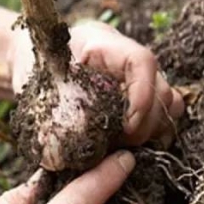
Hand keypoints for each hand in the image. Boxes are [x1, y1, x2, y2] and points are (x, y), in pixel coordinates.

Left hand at [8, 21, 183, 145]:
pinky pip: (162, 114)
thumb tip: (55, 158)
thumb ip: (46, 118)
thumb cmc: (34, 65)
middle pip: (162, 88)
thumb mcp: (35, 87)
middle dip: (144, 124)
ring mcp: (137, 76)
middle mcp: (128, 58)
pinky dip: (152, 132)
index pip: (142, 61)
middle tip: (118, 143)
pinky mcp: (138, 93)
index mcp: (103, 45)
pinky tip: (127, 144)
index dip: (142, 95)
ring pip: (169, 103)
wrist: (34, 55)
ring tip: (121, 144)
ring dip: (152, 129)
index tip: (127, 127)